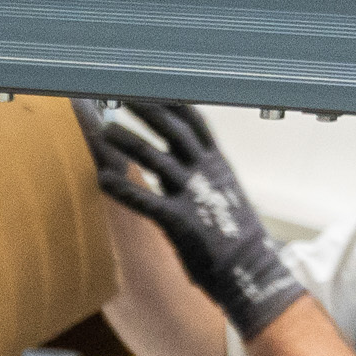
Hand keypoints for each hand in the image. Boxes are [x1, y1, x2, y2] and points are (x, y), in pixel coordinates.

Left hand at [78, 100, 305, 340]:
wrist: (253, 273)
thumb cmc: (235, 239)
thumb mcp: (223, 195)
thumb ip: (202, 176)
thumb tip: (182, 162)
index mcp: (218, 165)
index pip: (195, 122)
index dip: (171, 101)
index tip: (151, 82)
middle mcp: (207, 174)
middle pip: (175, 130)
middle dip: (147, 109)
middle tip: (121, 92)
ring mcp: (195, 197)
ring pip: (158, 160)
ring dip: (129, 143)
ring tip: (104, 130)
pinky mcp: (181, 224)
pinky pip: (147, 202)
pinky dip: (124, 189)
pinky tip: (102, 179)